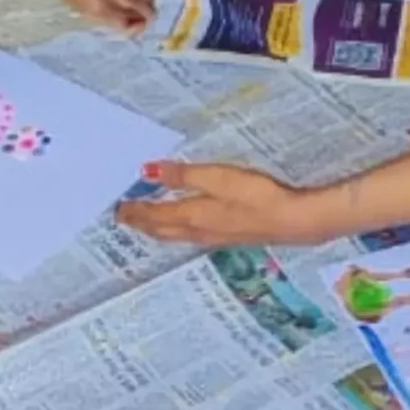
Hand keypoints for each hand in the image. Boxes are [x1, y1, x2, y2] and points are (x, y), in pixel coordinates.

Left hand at [116, 161, 313, 246]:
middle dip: (141, 223)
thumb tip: (147, 172)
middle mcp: (197, 231)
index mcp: (191, 216)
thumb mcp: (216, 177)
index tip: (117, 208)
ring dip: (156, 228)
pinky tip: (181, 225)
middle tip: (124, 217)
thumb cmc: (255, 196)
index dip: (134, 211)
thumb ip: (181, 175)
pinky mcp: (228, 236)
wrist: (292, 220)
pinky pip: (190, 235)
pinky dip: (175, 229)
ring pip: (174, 234)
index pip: (153, 215)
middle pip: (160, 229)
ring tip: (145, 223)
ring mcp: (213, 237)